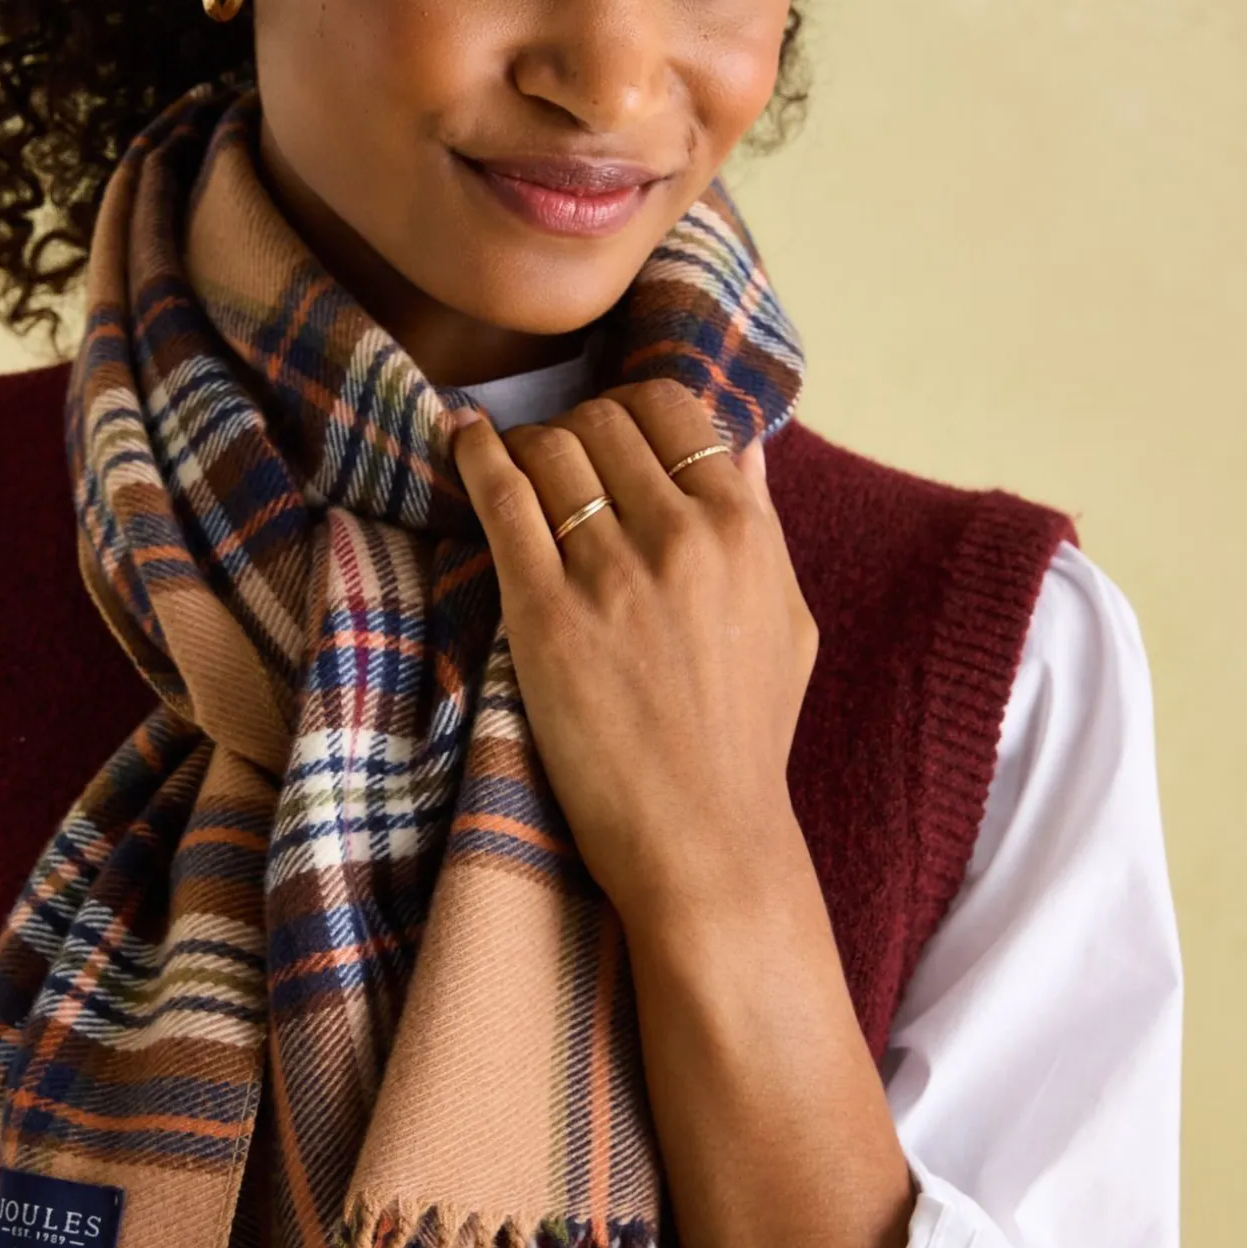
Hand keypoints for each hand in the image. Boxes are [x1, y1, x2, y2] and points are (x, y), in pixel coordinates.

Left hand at [452, 378, 817, 935]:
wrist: (703, 839)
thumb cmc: (745, 740)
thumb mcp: (787, 621)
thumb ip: (765, 528)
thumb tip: (746, 446)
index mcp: (744, 530)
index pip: (673, 409)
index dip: (629, 410)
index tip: (605, 437)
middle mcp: (681, 535)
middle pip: (602, 421)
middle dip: (573, 431)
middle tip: (555, 465)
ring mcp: (610, 572)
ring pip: (550, 448)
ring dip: (524, 449)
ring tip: (510, 469)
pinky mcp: (544, 613)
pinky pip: (501, 498)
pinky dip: (474, 455)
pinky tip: (459, 439)